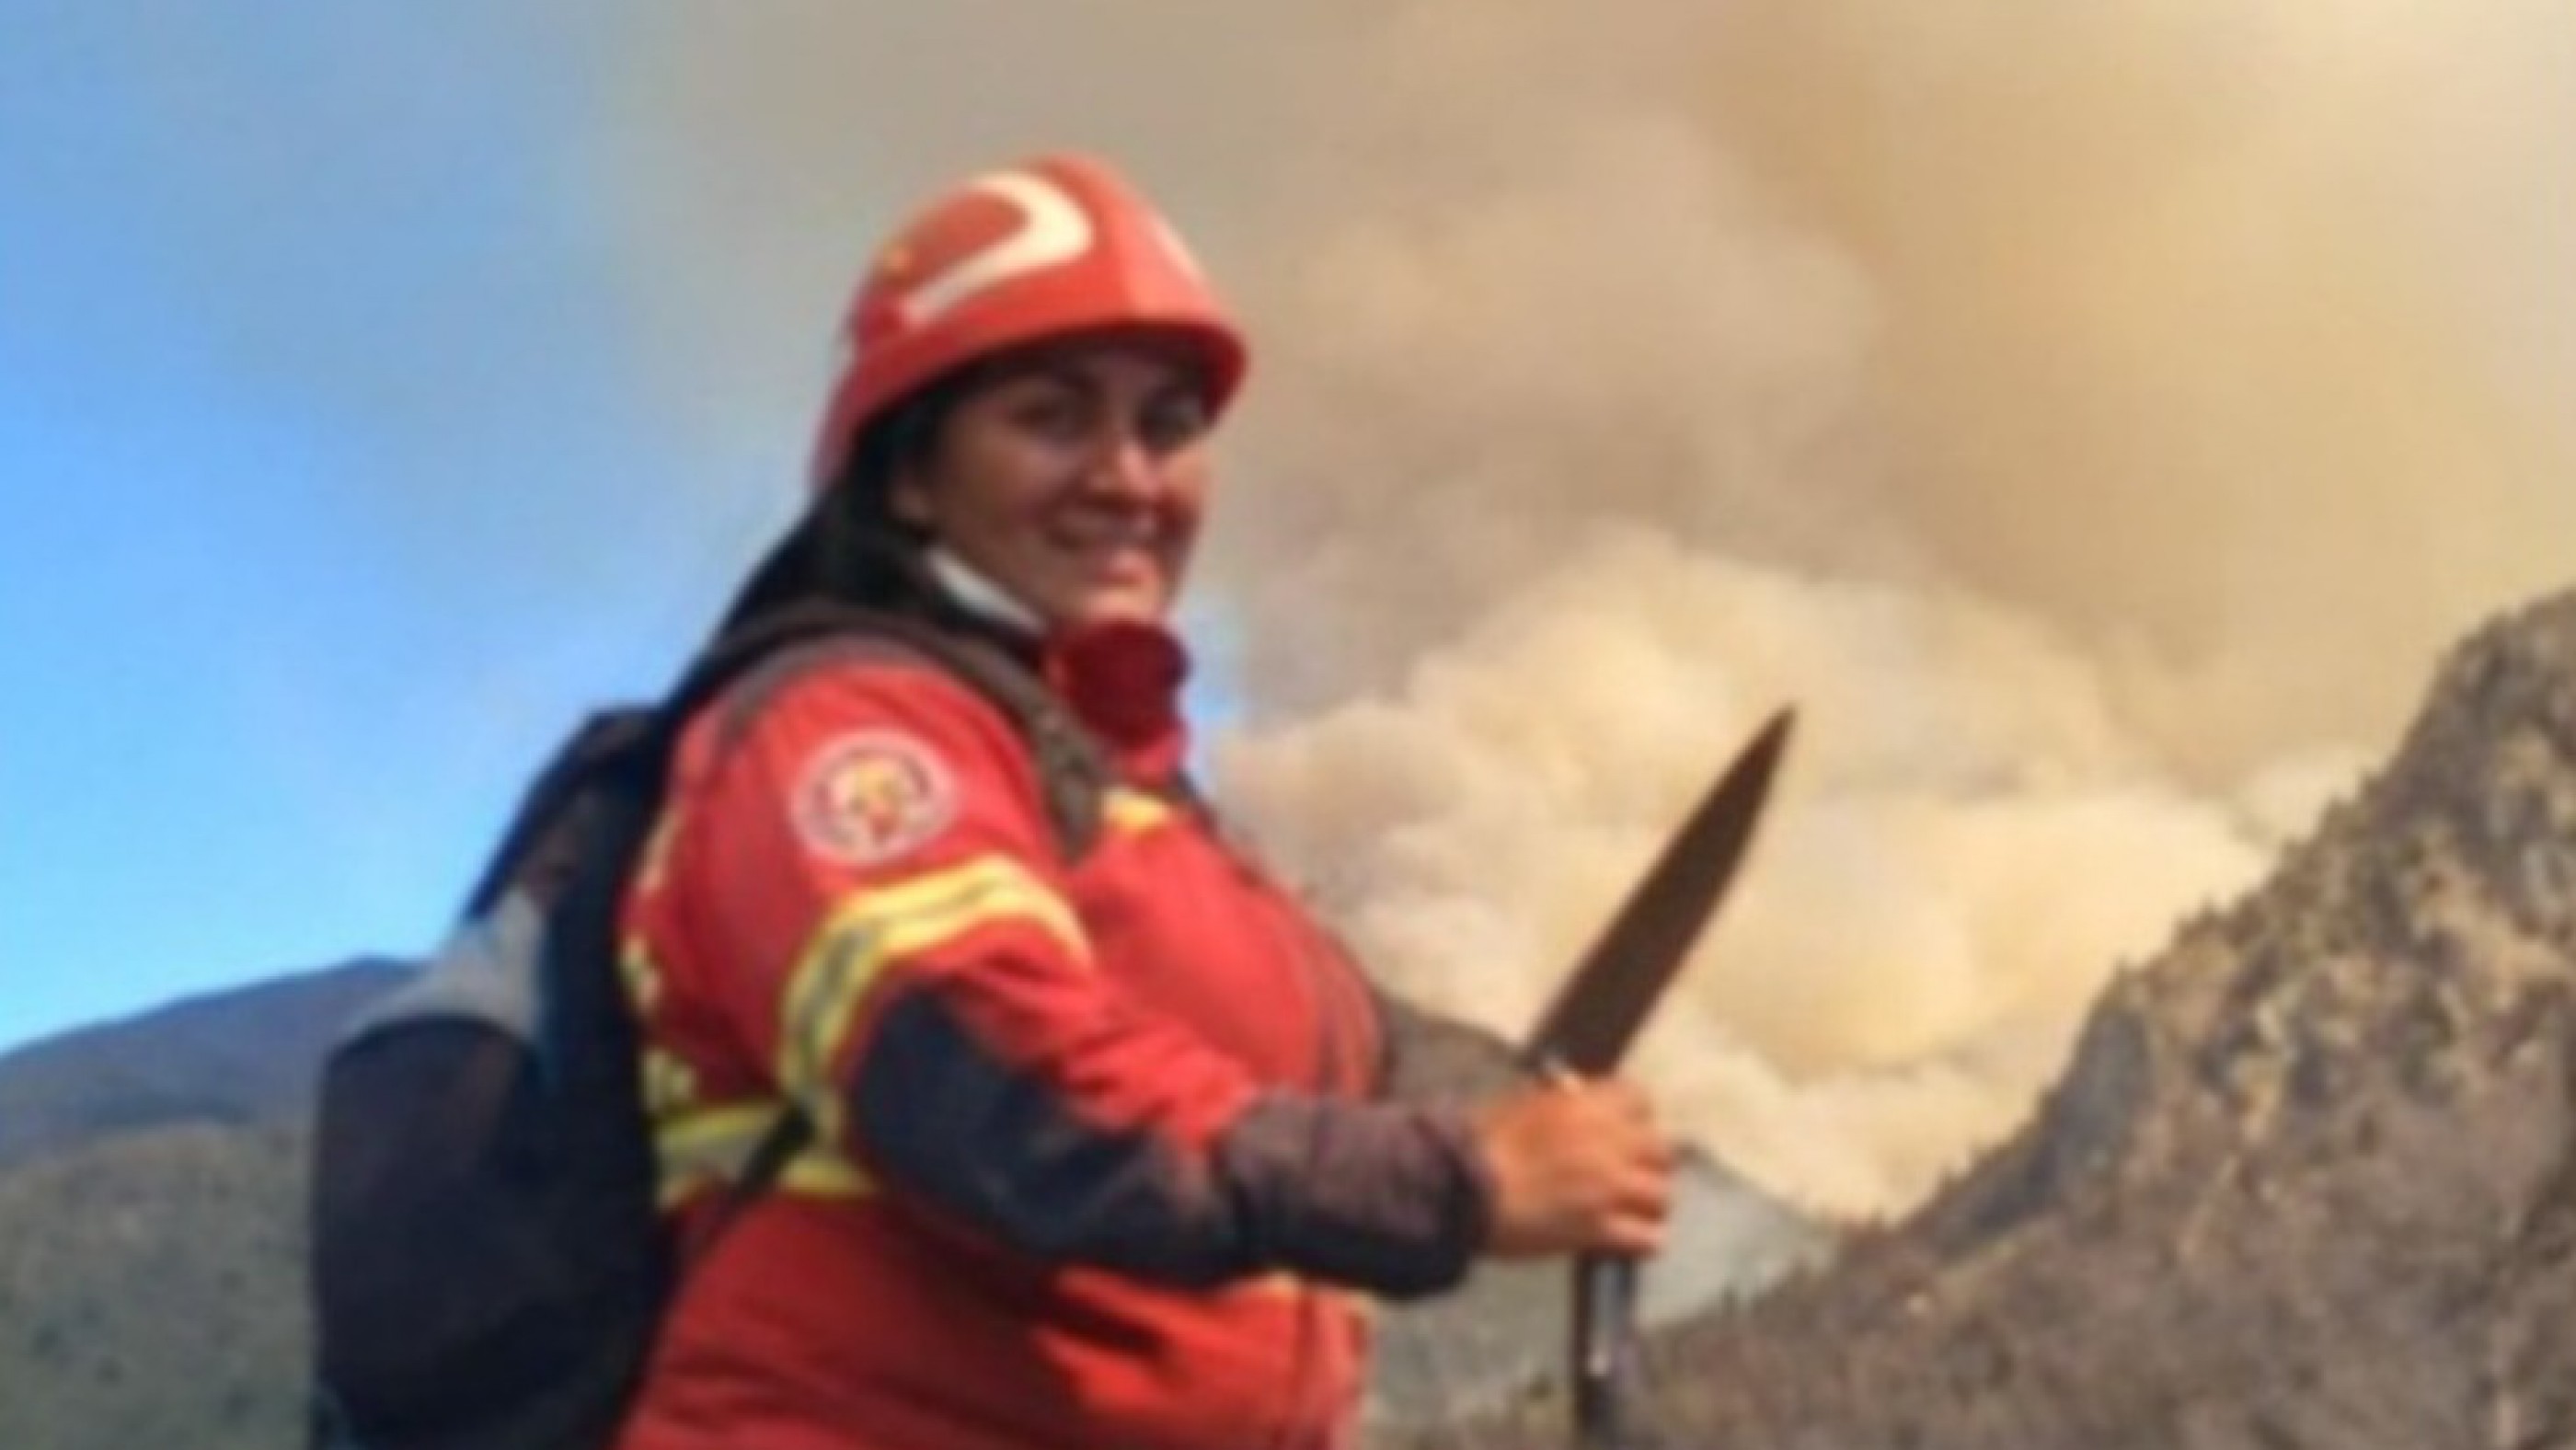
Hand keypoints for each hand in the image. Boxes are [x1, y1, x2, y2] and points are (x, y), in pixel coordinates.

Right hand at [1473, 1074, 1673, 1258]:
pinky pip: (1647, 1239)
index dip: (1634, 1119)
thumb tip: (1574, 1106)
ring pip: (1661, 1196)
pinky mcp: (1600, 1229)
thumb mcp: (1518, 1106)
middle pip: (1661, 1151)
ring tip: (1630, 1216)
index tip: (1622, 1133)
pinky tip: (1626, 1244)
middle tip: (1628, 1179)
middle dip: (1648, 1166)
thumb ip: (1558, 1107)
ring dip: (1647, 1207)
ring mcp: (1607, 1187)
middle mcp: (1606, 1142)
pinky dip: (1641, 1244)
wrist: (1459, 1190)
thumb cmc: (1478, 1144)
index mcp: (1584, 1105)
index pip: (1639, 1100)